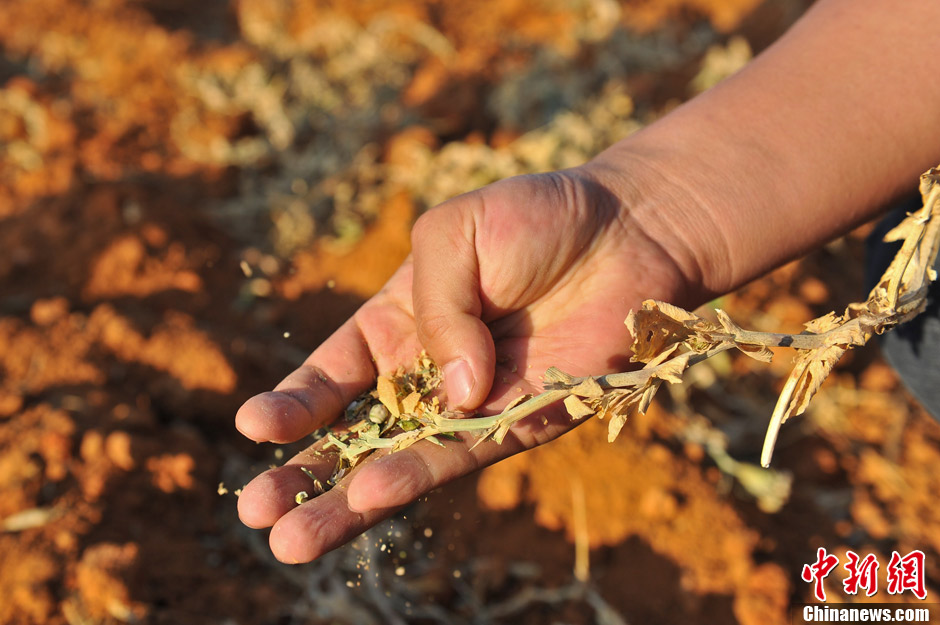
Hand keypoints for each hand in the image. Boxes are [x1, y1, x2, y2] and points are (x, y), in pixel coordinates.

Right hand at [235, 161, 703, 562]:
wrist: (628, 229)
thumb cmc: (537, 218)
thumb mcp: (454, 235)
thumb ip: (436, 310)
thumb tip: (451, 393)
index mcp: (400, 320)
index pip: (335, 373)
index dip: (294, 402)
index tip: (253, 428)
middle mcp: (429, 371)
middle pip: (355, 432)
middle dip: (305, 472)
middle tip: (254, 511)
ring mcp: (473, 403)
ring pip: (399, 460)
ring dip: (345, 501)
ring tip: (288, 541)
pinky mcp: (522, 422)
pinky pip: (462, 455)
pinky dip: (415, 476)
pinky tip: (371, 496)